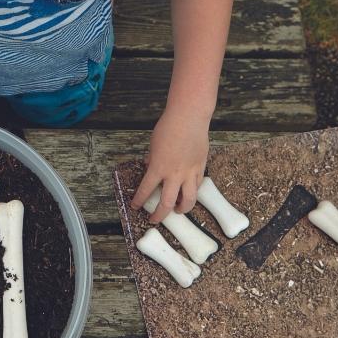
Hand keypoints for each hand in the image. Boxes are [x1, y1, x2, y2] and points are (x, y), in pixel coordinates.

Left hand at [131, 108, 209, 223]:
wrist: (189, 118)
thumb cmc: (168, 128)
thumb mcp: (153, 146)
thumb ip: (152, 160)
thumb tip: (150, 168)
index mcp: (158, 168)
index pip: (145, 191)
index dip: (139, 201)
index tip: (135, 207)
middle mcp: (174, 174)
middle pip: (167, 203)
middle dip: (159, 215)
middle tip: (154, 219)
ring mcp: (189, 172)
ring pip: (188, 200)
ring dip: (182, 209)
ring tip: (178, 211)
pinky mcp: (201, 167)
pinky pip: (198, 186)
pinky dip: (193, 192)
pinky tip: (190, 193)